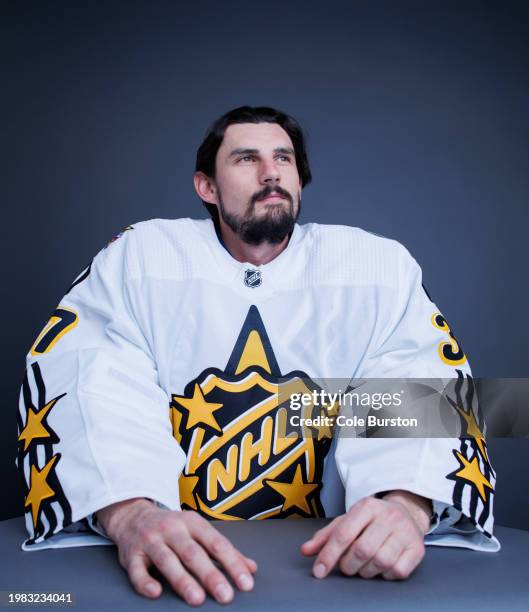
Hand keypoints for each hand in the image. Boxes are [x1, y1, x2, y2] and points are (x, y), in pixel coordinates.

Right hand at [96, 498, 256, 604]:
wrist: (133, 515)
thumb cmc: (172, 527)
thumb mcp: (198, 530)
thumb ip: (223, 550)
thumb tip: (251, 568)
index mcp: (193, 523)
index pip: (216, 544)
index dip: (232, 563)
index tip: (246, 583)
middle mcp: (172, 529)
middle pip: (193, 553)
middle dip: (210, 574)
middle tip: (225, 595)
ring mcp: (151, 540)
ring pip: (167, 560)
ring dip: (182, 580)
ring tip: (197, 598)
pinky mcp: (131, 554)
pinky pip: (137, 569)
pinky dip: (145, 582)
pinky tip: (156, 593)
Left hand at [300, 491, 430, 580]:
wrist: (406, 513)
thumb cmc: (372, 519)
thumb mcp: (348, 520)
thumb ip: (326, 536)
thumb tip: (306, 550)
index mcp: (367, 506)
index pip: (344, 533)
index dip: (329, 555)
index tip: (319, 571)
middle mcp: (388, 516)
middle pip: (362, 550)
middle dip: (348, 565)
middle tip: (347, 566)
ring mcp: (405, 532)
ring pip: (380, 562)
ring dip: (366, 571)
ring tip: (364, 565)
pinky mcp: (417, 548)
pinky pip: (397, 571)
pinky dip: (385, 575)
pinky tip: (381, 567)